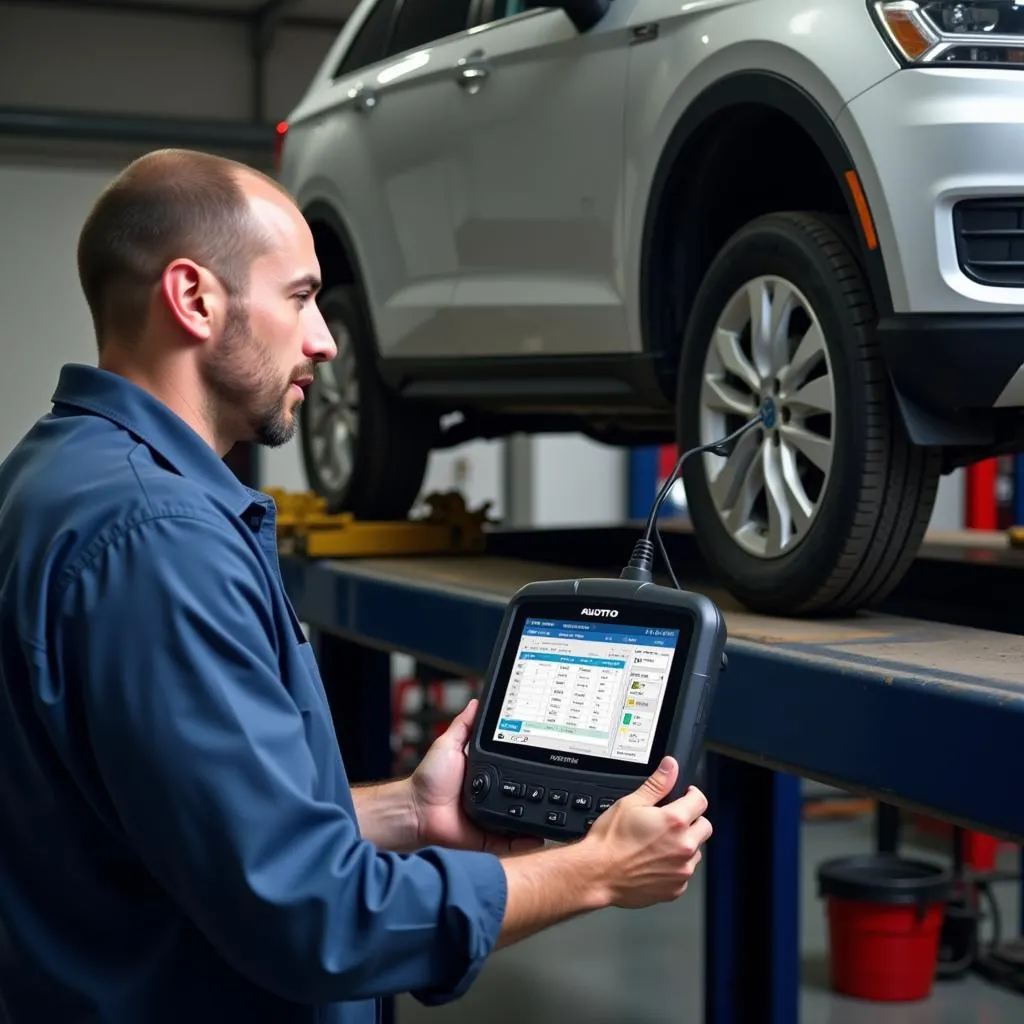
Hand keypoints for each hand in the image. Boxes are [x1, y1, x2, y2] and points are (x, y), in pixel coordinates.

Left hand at [410, 698, 542, 855]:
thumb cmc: (429, 780)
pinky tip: (539, 835)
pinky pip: (510, 841)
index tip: (544, 756)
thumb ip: (464, 725)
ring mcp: (491, 817)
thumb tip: (476, 702)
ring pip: (520, 818)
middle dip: (538, 792)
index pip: (512, 768)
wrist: (416, 810)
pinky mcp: (488, 837)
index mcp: (486, 774)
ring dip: (536, 816)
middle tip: (556, 786)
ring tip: (554, 811)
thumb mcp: (448, 744)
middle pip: (520, 794)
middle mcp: (491, 796)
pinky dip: (525, 841)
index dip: (528, 764)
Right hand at [583, 756, 710, 908]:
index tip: (685, 795)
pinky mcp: (676, 888)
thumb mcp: (631, 803)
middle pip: (704, 826)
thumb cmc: (610, 840)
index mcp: (674, 822)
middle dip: (692, 820)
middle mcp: (684, 846)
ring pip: (696, 850)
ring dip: (685, 844)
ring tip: (659, 843)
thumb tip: (670, 766)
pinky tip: (656, 861)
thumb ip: (657, 784)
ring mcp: (682, 870)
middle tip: (670, 820)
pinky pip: (685, 872)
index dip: (692, 794)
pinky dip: (675, 866)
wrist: (598, 873)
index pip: (700, 801)